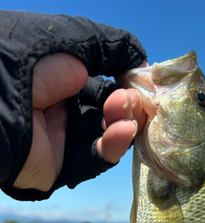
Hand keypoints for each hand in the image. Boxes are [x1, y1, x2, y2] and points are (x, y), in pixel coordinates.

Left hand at [13, 53, 146, 190]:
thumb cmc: (29, 63)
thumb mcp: (71, 41)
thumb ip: (110, 48)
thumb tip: (142, 61)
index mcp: (60, 81)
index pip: (103, 86)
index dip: (125, 84)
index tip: (141, 80)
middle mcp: (61, 110)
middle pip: (107, 113)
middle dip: (125, 105)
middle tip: (133, 97)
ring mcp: (61, 140)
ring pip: (105, 137)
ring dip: (121, 123)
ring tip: (126, 111)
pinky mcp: (61, 166)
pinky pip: (93, 161)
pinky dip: (112, 146)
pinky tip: (124, 130)